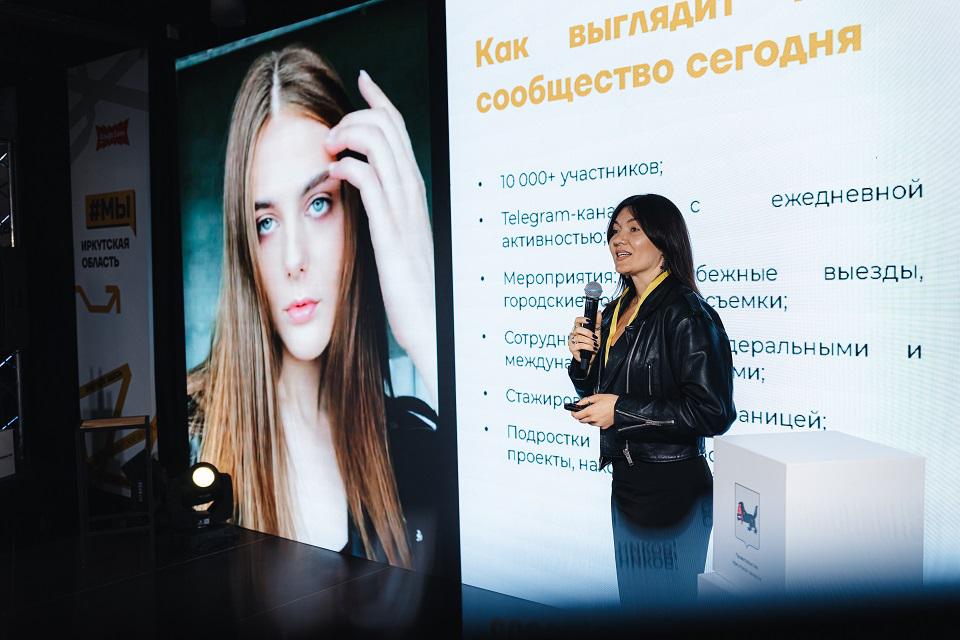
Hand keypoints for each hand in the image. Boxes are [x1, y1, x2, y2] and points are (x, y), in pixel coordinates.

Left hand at [325, 70, 436, 402]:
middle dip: (353, 116)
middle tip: (329, 135)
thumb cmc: (414, 288)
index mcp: (415, 192)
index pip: (401, 131)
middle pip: (389, 126)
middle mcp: (413, 193)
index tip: (361, 80)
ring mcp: (404, 210)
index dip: (380, 100)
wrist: (431, 322)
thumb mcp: (401, 240)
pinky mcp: (390, 232)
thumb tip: (367, 190)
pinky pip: (368, 180)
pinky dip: (345, 166)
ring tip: (327, 152)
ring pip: (377, 143)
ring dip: (345, 135)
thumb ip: (389, 211)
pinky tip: (333, 175)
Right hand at [567, 313, 600, 364]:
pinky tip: (593, 348)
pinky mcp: (572, 349)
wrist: (592, 357)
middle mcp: (573, 334)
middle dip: (588, 333)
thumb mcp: (597, 333)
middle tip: (595, 337)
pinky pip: (580, 345)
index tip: (590, 321)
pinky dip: (588, 347)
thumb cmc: (593, 345)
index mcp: (578, 328)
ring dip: (589, 341)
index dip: (582, 319)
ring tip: (595, 345)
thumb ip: (597, 323)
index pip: (577, 320)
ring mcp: (571, 341)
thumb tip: (599, 312)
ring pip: (579, 337)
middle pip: (578, 329)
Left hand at [570, 394, 617, 428]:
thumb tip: (578, 403)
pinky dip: (596, 421)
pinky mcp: (604, 426)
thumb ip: (585, 400)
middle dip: (580, 416)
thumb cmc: (612, 401)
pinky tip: (599, 415)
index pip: (577, 416)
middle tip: (582, 411)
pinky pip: (596, 425)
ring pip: (589, 423)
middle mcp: (593, 419)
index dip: (573, 413)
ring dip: (588, 418)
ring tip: (593, 412)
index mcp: (590, 411)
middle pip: (581, 420)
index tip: (573, 411)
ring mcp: (599, 424)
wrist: (622, 408)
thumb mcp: (597, 397)